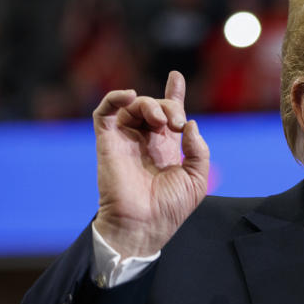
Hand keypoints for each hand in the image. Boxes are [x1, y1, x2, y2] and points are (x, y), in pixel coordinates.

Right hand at [92, 70, 208, 257]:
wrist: (144, 225)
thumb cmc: (170, 208)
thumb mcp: (197, 179)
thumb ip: (199, 150)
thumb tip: (189, 124)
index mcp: (166, 149)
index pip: (168, 115)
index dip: (173, 95)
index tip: (176, 78)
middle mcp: (145, 141)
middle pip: (155, 107)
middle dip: (169, 106)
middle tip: (176, 124)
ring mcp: (126, 140)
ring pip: (133, 105)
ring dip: (150, 105)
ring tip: (163, 121)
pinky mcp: (108, 142)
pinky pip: (104, 113)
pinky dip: (114, 98)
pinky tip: (130, 96)